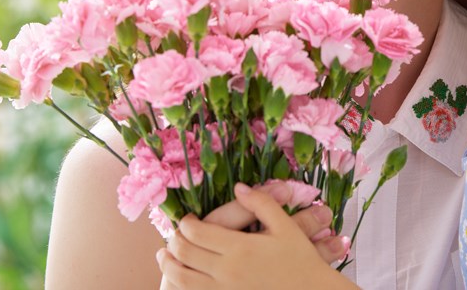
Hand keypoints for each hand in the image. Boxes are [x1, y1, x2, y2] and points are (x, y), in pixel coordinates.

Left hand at [158, 182, 350, 288]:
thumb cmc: (300, 261)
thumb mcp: (286, 227)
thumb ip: (262, 203)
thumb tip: (239, 187)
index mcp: (240, 248)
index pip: (197, 233)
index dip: (187, 223)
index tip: (188, 219)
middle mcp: (227, 271)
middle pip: (184, 254)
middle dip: (174, 241)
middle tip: (175, 235)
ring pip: (182, 278)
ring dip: (169, 265)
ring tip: (166, 256)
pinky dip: (181, 284)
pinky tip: (181, 278)